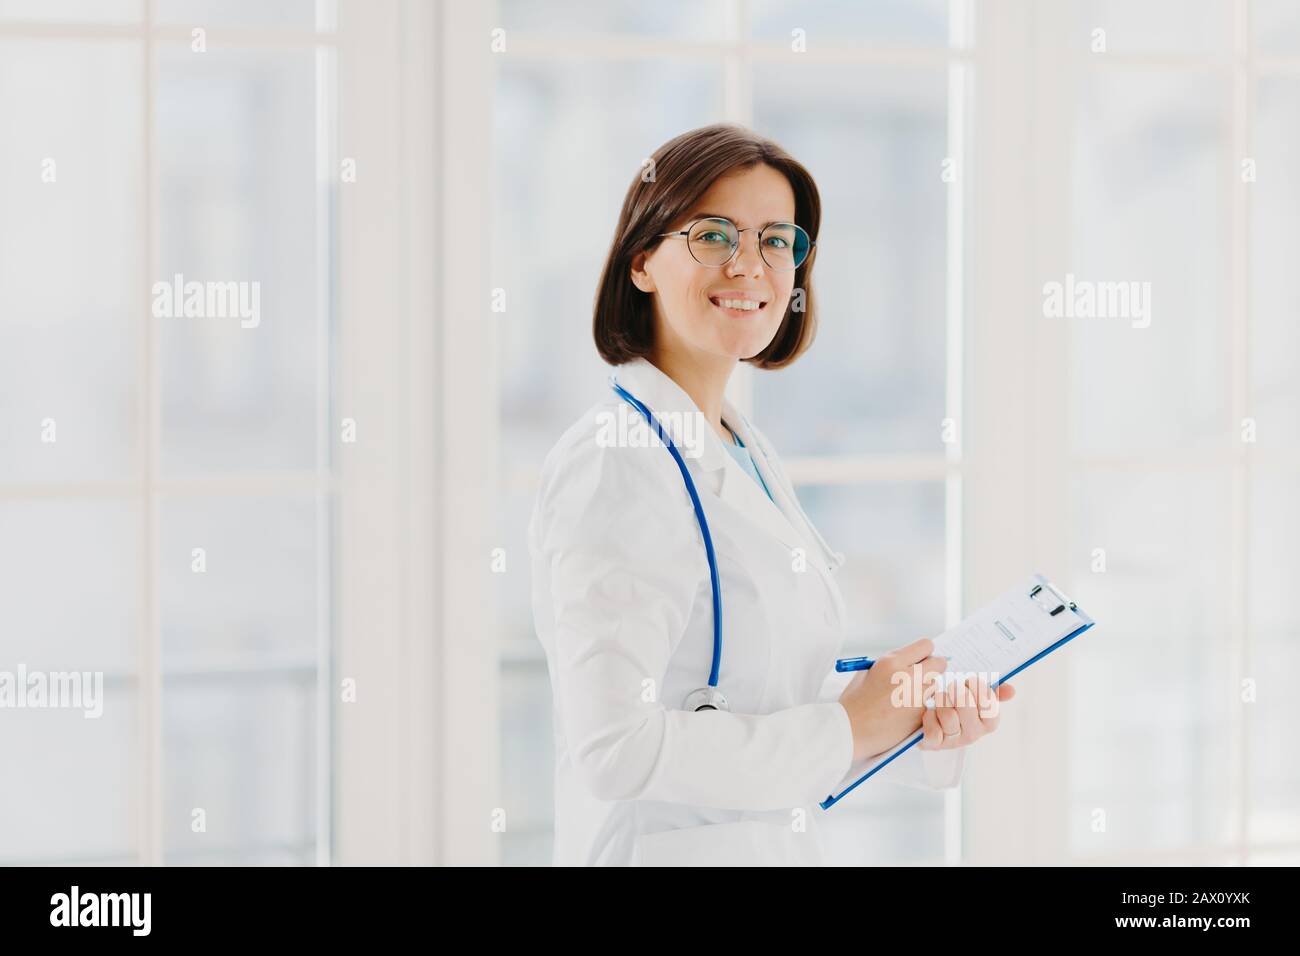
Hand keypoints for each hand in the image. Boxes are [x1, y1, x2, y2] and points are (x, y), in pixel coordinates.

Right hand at [838, 637, 946, 761]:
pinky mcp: (919, 715)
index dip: (924, 653)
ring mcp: (915, 697)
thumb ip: (892, 664)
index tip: (920, 660)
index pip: (926, 646)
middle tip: (921, 677)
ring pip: (935, 685)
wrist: (849, 730)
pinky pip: (929, 705)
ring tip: (907, 697)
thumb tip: (912, 660)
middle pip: (939, 664)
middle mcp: (907, 677)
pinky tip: (904, 713)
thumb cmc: (855, 701)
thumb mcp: (869, 672)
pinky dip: (921, 707)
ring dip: (926, 688)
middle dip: (933, 669)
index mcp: (891, 662)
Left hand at [919, 674, 1014, 750]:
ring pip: (950, 718)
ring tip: (937, 698)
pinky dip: (929, 717)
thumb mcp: (972, 693)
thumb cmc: (952, 702)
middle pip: (969, 709)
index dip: (979, 690)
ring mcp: (954, 740)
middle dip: (958, 693)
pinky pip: (934, 731)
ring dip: (941, 702)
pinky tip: (929, 713)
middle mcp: (974, 733)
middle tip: (951, 686)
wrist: (921, 716)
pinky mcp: (935, 744)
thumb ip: (991, 691)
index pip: (991, 707)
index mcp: (987, 721)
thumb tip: (1012, 690)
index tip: (969, 679)